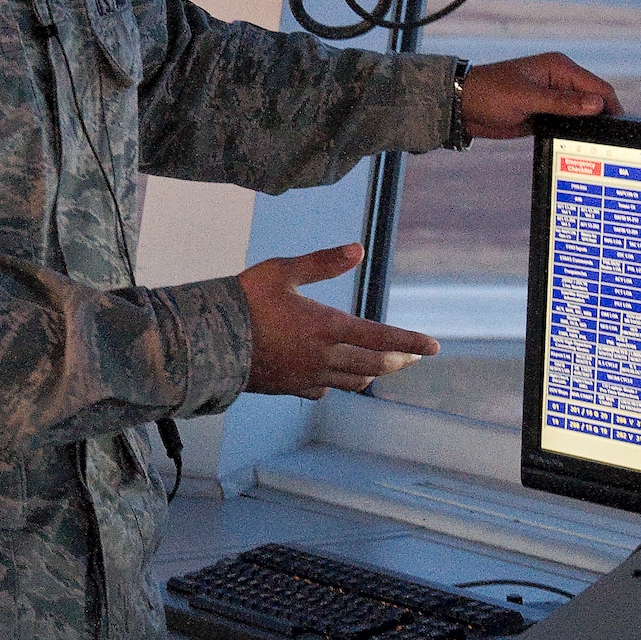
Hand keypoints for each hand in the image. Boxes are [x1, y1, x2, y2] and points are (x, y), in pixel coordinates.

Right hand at [239, 243, 440, 399]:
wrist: (207, 341)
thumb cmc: (244, 300)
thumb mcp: (282, 271)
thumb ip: (322, 262)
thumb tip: (358, 249)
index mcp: (326, 327)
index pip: (381, 337)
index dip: (410, 342)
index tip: (434, 347)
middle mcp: (323, 357)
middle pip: (374, 364)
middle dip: (398, 360)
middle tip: (413, 357)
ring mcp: (307, 376)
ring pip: (352, 381)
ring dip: (372, 372)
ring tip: (381, 365)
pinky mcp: (289, 387)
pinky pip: (322, 390)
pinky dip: (335, 383)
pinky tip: (332, 377)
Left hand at [460, 52, 620, 139]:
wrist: (461, 107)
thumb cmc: (488, 93)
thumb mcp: (525, 97)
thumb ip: (562, 102)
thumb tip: (597, 104)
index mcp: (558, 67)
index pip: (597, 86)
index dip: (611, 106)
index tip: (622, 128)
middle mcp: (559, 81)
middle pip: (593, 101)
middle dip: (602, 118)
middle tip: (611, 142)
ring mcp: (552, 99)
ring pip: (581, 114)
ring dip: (587, 127)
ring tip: (598, 147)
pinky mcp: (543, 115)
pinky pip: (566, 124)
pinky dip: (573, 132)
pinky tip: (578, 146)